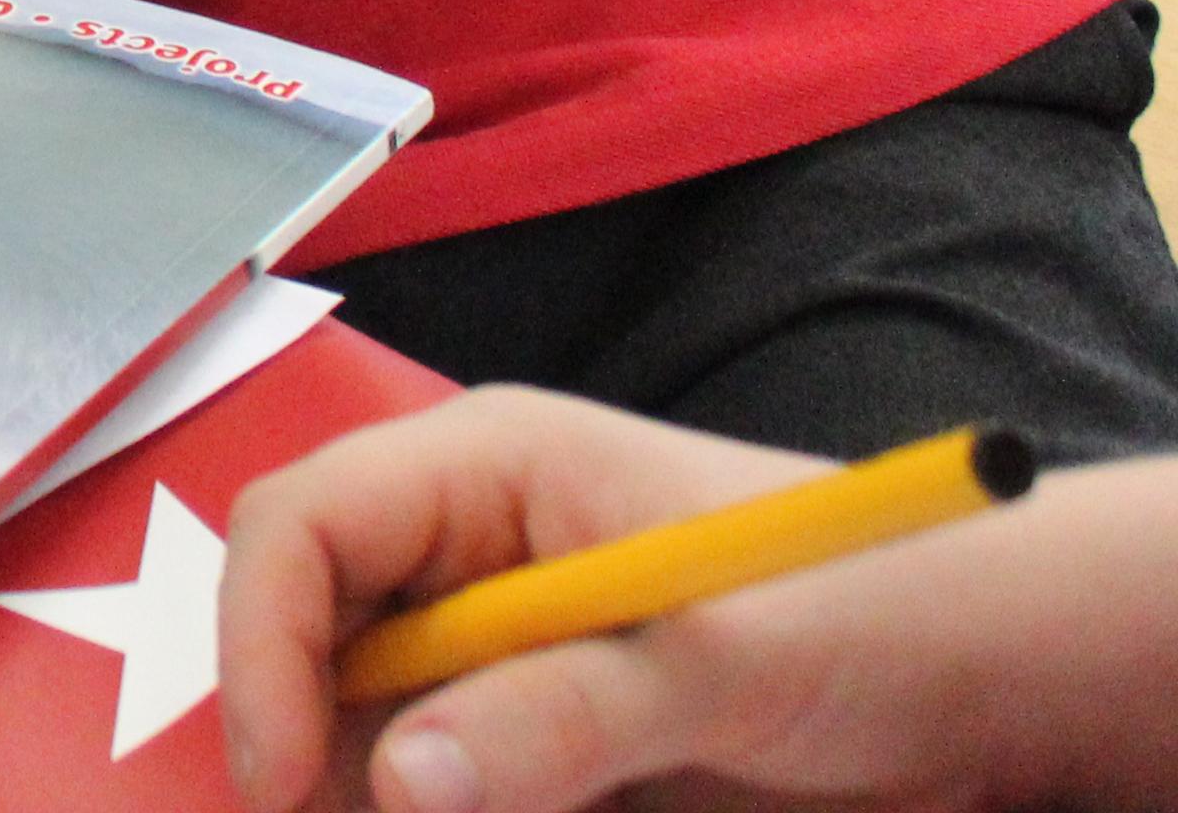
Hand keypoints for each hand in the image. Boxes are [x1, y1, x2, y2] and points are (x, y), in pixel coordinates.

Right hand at [217, 388, 978, 812]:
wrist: (989, 681)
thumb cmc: (869, 609)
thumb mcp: (720, 659)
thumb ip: (561, 713)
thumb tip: (398, 780)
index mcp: (481, 470)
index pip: (298, 528)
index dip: (261, 644)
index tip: (283, 780)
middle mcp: (459, 552)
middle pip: (303, 638)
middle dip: (307, 745)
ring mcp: (489, 647)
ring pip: (361, 735)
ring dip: (385, 797)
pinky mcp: (526, 732)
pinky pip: (435, 783)